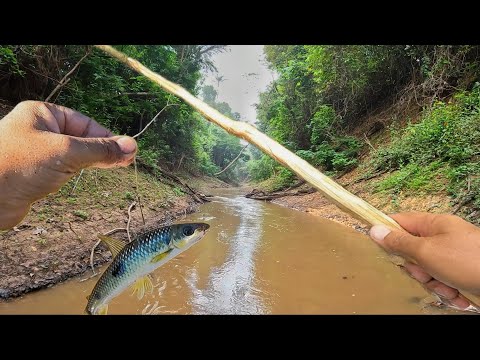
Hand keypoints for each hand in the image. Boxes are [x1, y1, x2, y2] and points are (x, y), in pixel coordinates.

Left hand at [0, 101, 136, 229]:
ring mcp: (37, 152)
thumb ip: (100, 149)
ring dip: (92, 162)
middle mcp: (39, 130)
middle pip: (81, 138)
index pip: (85, 122)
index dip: (107, 136)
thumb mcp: (66, 152)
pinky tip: (88, 176)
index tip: (127, 151)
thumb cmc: (19, 166)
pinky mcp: (35, 173)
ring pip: (74, 155)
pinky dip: (78, 172)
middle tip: (126, 162)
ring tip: (113, 168)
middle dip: (103, 149)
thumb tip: (132, 146)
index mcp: (42, 114)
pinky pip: (64, 169)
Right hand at [369, 212, 479, 308]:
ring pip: (428, 269)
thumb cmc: (466, 261)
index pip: (400, 221)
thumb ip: (399, 242)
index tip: (380, 248)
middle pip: (412, 250)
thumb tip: (374, 230)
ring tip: (447, 288)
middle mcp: (443, 237)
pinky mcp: (463, 272)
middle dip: (416, 268)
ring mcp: (454, 255)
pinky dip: (448, 290)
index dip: (387, 232)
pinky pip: (444, 280)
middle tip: (424, 274)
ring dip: (433, 283)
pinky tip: (458, 296)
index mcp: (434, 224)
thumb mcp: (426, 251)